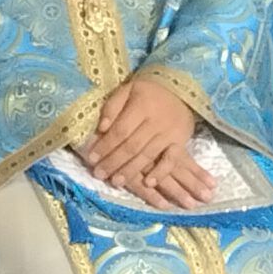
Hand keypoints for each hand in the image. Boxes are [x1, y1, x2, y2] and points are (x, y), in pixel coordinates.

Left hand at [77, 75, 211, 207]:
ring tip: (115, 182)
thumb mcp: (127, 90)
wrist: (180, 92)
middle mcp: (156, 121)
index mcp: (141, 105)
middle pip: (132, 146)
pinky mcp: (181, 143)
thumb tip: (101, 128)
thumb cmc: (147, 93)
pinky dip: (161, 172)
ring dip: (130, 171)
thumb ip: (112, 107)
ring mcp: (170, 133)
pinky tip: (148, 183)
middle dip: (113, 162)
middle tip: (99, 174)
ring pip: (147, 155)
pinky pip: (171, 160)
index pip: (120, 130)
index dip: (105, 146)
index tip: (91, 158)